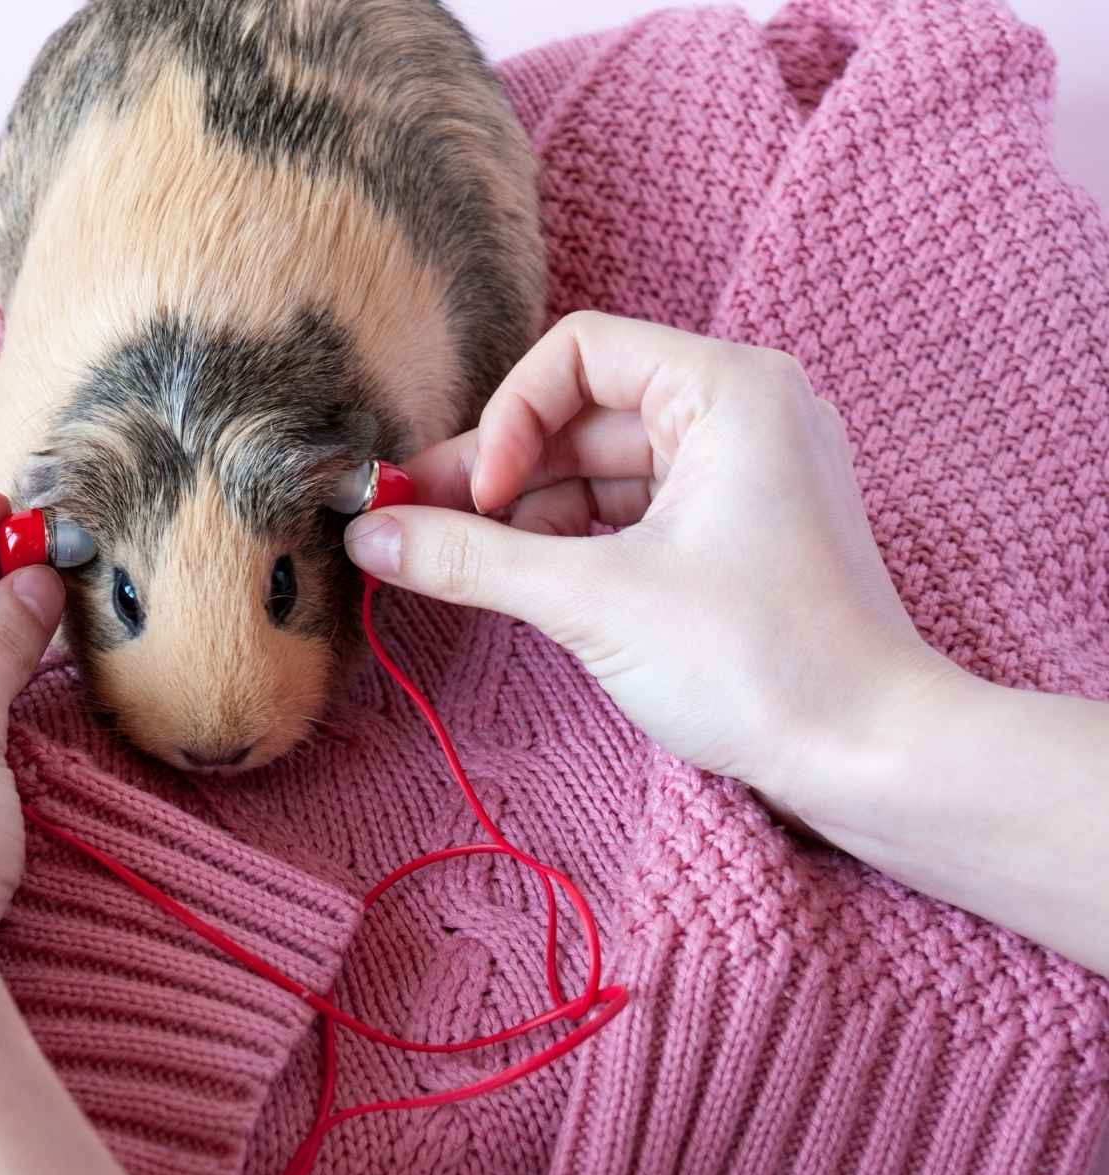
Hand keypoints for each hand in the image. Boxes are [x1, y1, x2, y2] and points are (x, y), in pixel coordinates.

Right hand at [344, 311, 948, 827]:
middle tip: (420, 527)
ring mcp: (744, 471)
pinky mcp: (737, 527)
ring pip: (602, 465)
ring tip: (467, 566)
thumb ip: (470, 558)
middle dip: (500, 471)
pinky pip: (632, 508)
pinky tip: (526, 580)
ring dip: (529, 512)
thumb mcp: (592, 600)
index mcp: (729, 389)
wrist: (871, 756)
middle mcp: (743, 411)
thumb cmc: (761, 662)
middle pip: (584, 411)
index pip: (579, 353)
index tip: (476, 499)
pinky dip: (574, 538)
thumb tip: (369, 533)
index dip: (509, 418)